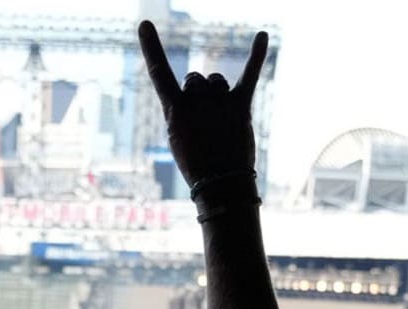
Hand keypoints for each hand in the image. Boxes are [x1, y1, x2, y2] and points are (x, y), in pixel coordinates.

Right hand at [137, 22, 266, 187]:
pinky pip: (249, 75)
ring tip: (219, 120)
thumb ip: (184, 108)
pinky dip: (256, 55)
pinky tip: (261, 35)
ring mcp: (220, 103)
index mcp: (174, 111)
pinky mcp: (241, 107)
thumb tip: (202, 86)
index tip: (146, 23)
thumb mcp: (178, 137)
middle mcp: (197, 102)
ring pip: (216, 81)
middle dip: (199, 92)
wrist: (222, 186)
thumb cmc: (196, 165)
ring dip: (217, 93)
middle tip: (204, 122)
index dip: (151, 48)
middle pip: (197, 79)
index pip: (159, 73)